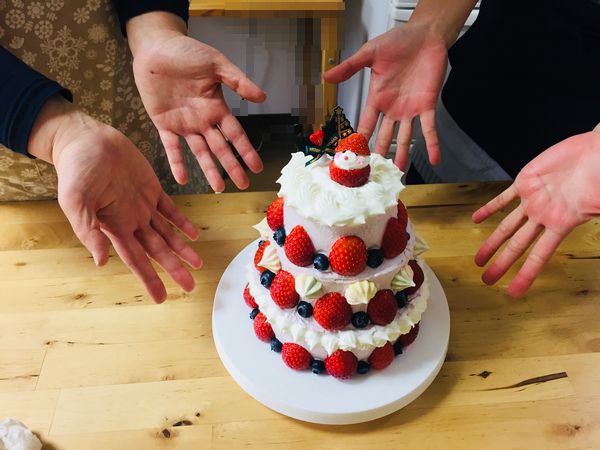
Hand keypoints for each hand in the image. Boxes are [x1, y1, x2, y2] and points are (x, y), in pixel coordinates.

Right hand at [29, 96, 201, 302]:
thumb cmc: (76, 169)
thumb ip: (88, 230)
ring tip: (197, 265)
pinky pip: (170, 210)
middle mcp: (131, 220)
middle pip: (157, 252)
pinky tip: (194, 234)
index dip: (149, 279)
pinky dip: (182, 222)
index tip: (161, 298)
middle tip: (190, 287)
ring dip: (182, 249)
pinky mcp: (151, 188)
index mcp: (114, 227)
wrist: (86, 139)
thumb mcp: (76, 200)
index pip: (136, 260)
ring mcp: (142, 205)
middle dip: (173, 269)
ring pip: (167, 234)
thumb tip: (101, 261)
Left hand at [127, 13, 265, 191]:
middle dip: (231, 166)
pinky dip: (177, 163)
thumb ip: (238, 81)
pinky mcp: (163, 123)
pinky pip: (171, 147)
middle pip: (220, 148)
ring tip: (217, 188)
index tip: (257, 167)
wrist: (156, 47)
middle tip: (243, 184)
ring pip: (199, 152)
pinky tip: (183, 179)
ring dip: (209, 170)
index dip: (246, 151)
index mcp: (216, 107)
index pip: (235, 134)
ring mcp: (183, 124)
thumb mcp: (217, 63)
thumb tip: (263, 97)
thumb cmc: (187, 52)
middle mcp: (202, 120)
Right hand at [324, 23, 446, 169]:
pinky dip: (433, 144)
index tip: (350, 156)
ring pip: (405, 138)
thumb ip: (350, 67)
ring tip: (399, 171)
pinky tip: (435, 159)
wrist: (425, 34)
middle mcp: (392, 108)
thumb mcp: (370, 53)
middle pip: (384, 136)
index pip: (365, 124)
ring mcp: (410, 109)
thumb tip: (326, 77)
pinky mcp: (427, 105)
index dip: (358, 140)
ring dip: (402, 155)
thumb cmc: (398, 41)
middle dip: (379, 153)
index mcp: (377, 98)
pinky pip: (430, 128)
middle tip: (372, 171)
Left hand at [472, 130, 599, 296]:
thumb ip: (594, 215)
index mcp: (561, 224)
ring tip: (478, 259)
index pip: (538, 257)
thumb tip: (596, 217)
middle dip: (501, 264)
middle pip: (516, 246)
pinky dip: (489, 208)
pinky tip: (476, 219)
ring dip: (491, 243)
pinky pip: (502, 199)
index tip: (513, 293)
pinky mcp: (525, 182)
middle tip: (487, 280)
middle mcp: (543, 216)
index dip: (525, 276)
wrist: (595, 150)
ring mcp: (532, 200)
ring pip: (506, 227)